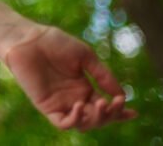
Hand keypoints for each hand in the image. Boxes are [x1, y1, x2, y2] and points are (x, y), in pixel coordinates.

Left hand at [1, 24, 138, 131]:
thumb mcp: (86, 57)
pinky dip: (74, 120)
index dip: (120, 112)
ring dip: (95, 119)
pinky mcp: (46, 106)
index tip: (134, 112)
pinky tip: (80, 105)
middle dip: (110, 114)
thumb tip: (122, 95)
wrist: (29, 38)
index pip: (105, 107)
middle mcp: (74, 99)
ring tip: (100, 103)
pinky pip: (62, 123)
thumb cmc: (55, 42)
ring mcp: (60, 104)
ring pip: (83, 124)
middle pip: (97, 118)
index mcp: (84, 88)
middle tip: (114, 102)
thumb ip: (103, 76)